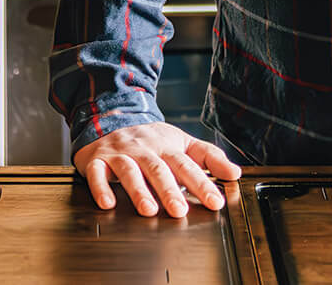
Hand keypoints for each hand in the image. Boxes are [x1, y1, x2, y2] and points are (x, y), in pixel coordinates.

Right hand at [73, 122, 241, 217]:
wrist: (109, 118)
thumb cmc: (150, 140)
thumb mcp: (181, 142)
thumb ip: (209, 157)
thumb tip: (235, 173)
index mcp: (167, 146)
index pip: (187, 165)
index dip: (202, 183)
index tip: (216, 202)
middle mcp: (144, 149)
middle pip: (158, 169)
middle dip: (169, 190)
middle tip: (180, 211)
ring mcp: (120, 153)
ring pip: (129, 170)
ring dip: (138, 190)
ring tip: (148, 210)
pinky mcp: (96, 160)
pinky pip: (97, 173)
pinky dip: (100, 187)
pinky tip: (107, 203)